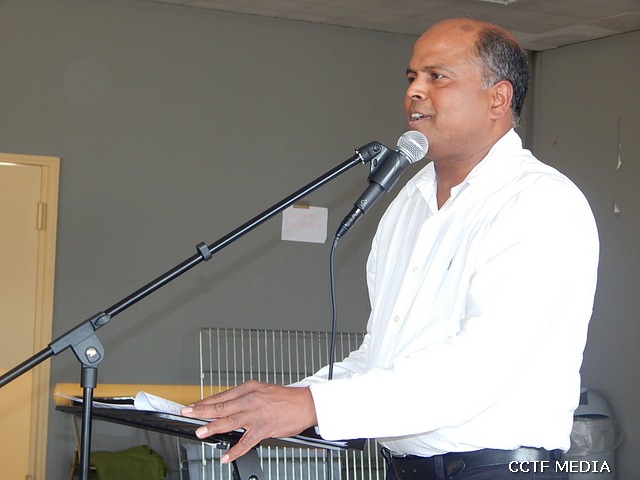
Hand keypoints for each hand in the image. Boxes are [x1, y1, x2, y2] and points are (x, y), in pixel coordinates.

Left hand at [180, 380, 316, 463]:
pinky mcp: (264, 429)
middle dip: (202, 411)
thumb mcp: (262, 389)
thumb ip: (244, 397)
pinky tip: (226, 456)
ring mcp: (257, 415)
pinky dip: (235, 451)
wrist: (306, 404)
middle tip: (188, 414)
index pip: (222, 395)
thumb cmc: (285, 397)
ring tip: (200, 432)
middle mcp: (251, 400)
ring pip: (230, 421)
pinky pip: (246, 442)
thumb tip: (227, 404)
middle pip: (222, 406)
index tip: (193, 406)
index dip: (205, 402)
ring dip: (213, 427)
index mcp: (249, 388)